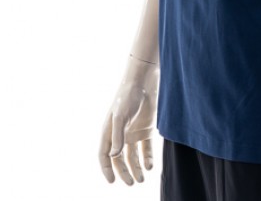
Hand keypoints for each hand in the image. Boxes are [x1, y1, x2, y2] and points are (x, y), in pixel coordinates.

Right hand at [98, 55, 159, 184]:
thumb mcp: (120, 116)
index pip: (104, 155)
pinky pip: (146, 148)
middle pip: (120, 159)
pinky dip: (147, 158)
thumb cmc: (127, 97)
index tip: (112, 182)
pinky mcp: (146, 129)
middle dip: (124, 172)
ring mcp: (133, 133)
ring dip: (136, 168)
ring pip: (133, 156)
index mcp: (109, 132)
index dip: (107, 169)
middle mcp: (120, 135)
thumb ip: (118, 137)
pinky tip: (150, 166)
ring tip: (141, 180)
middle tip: (131, 184)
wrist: (144, 82)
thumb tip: (114, 156)